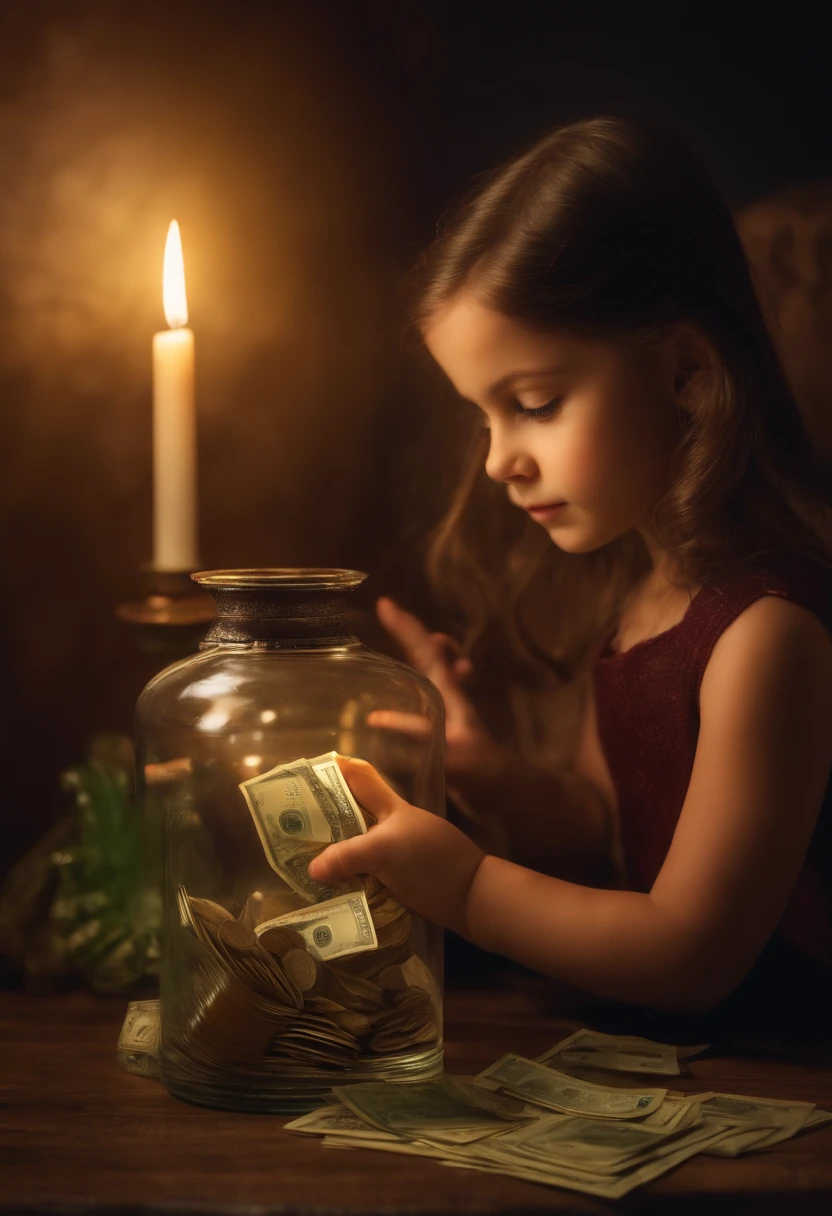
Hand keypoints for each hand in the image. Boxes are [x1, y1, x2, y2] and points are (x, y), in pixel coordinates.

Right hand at [307, 756, 484, 931]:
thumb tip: (311, 867)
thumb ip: (349, 855)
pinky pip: (362, 873)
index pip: (359, 777)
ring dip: (330, 851)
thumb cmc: (432, 860)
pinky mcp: (396, 880)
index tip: (303, 772)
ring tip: (297, 860)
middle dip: (321, 818)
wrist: (472, 896)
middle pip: (350, 815)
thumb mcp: (388, 850)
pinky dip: (344, 877)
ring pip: (354, 846)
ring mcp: (393, 854)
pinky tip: (325, 888)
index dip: (335, 769)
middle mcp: (389, 827)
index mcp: (390, 807)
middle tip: (288, 827)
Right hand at [369, 597, 506, 784]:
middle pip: (430, 656)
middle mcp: (447, 698)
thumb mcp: (451, 754)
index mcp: (450, 695)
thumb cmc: (484, 773)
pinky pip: (422, 702)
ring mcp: (446, 715)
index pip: (427, 651)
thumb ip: (419, 736)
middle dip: (414, 636)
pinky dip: (407, 696)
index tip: (384, 604)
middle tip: (391, 621)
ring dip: (417, 661)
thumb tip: (377, 718)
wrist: (507, 796)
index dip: (406, 627)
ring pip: (429, 676)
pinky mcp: (442, 734)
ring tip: (397, 658)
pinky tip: (387, 715)